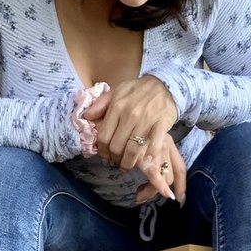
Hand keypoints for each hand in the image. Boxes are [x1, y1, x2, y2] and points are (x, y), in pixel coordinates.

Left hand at [84, 76, 185, 202]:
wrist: (164, 84)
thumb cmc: (137, 89)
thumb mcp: (116, 91)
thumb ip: (100, 104)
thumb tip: (86, 117)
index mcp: (117, 107)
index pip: (104, 137)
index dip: (102, 151)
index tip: (105, 157)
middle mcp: (130, 114)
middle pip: (116, 147)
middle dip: (114, 159)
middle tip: (116, 162)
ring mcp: (147, 119)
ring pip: (133, 150)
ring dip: (128, 163)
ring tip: (127, 166)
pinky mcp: (162, 123)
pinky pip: (155, 143)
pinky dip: (150, 155)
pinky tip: (146, 161)